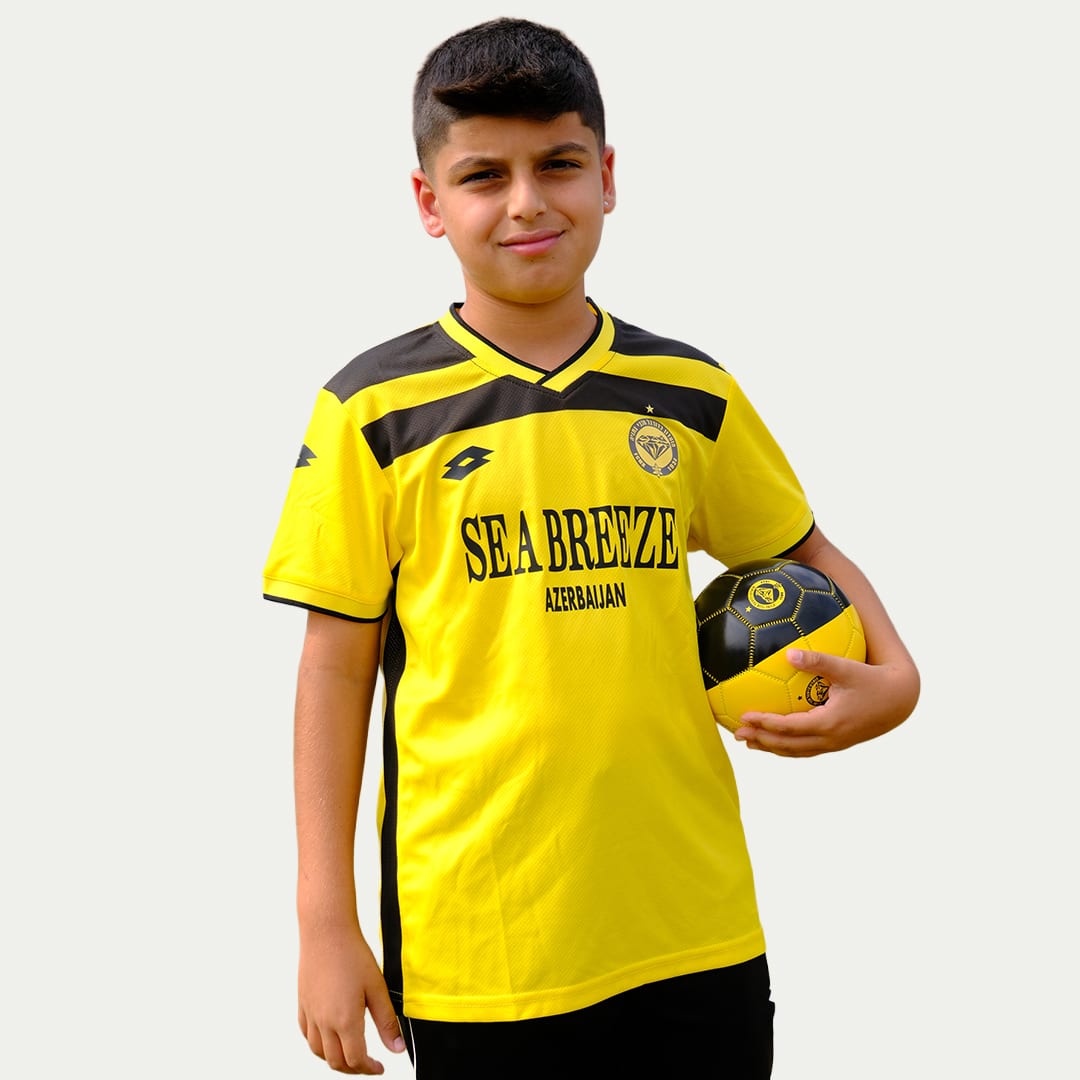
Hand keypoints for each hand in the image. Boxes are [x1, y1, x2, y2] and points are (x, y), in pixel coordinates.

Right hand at [298, 923, 405, 1073]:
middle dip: (353, 1069)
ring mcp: (310, 1014)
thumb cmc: (353, 954)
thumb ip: (387, 1021)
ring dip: (334, 1059)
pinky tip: (328, 1037)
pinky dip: (318, 1044)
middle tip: (368, 1064)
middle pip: (336, 1061)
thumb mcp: (377, 988)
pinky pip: (307, 1035)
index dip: (369, 1069)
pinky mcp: (303, 1004)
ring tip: (350, 1054)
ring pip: (318, 1052)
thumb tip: (397, 1048)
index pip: (356, 1060)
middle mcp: (324, 1022)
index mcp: (345, 1021)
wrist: (326, 931)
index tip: (380, 1067)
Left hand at [733, 647, 917, 757]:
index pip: (789, 728)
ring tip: (750, 743)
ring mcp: (834, 744)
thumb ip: (817, 660)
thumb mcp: (846, 668)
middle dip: (761, 741)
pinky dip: (788, 747)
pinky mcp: (838, 742)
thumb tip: (788, 653)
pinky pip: (807, 749)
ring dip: (772, 748)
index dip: (765, 724)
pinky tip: (777, 738)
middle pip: (788, 746)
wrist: (900, 701)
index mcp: (829, 723)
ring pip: (797, 751)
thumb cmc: (872, 680)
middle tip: (737, 734)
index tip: (744, 717)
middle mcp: (830, 739)